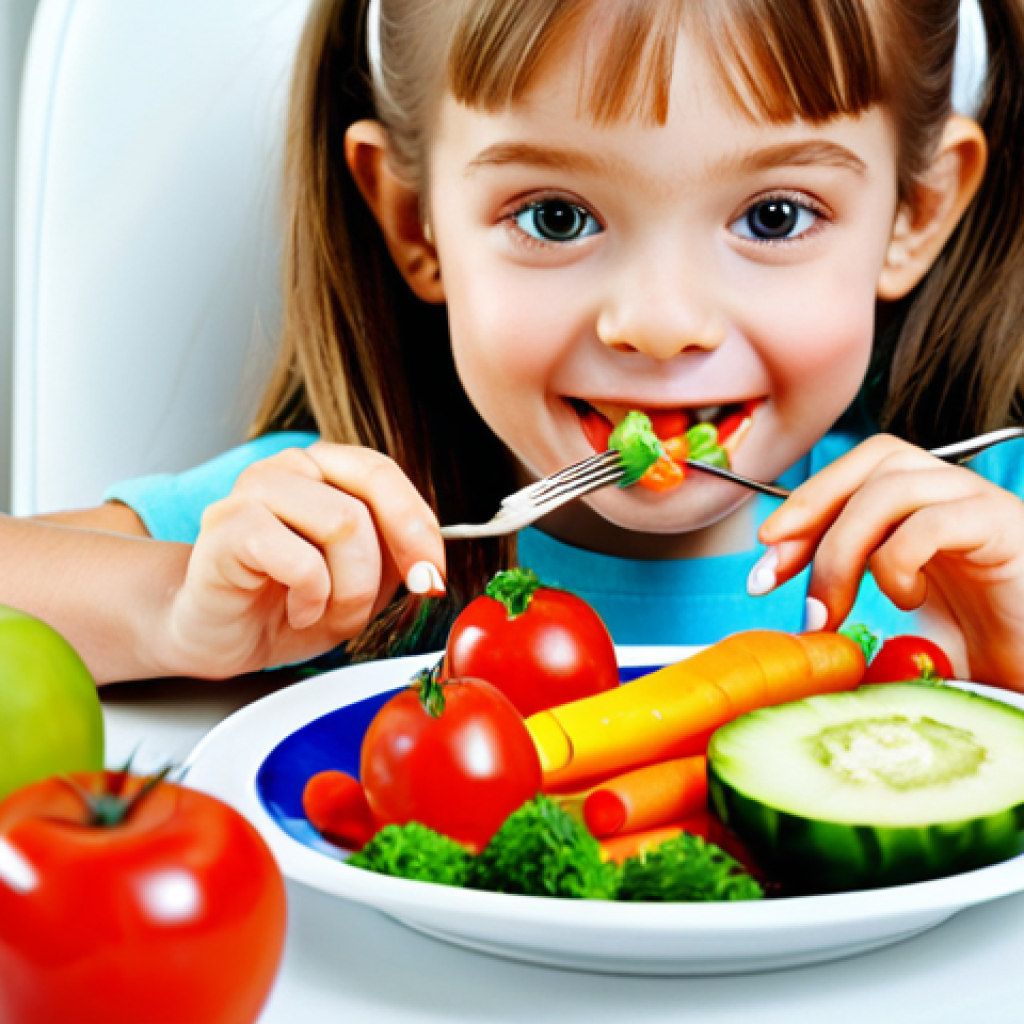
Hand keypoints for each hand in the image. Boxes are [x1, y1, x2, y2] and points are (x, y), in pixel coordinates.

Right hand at [157, 443, 445, 678]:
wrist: (221, 636)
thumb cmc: (287, 602)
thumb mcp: (361, 580)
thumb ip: (395, 557)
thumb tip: (430, 560)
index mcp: (322, 469)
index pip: (383, 473)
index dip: (417, 525)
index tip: (430, 575)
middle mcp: (288, 469)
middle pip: (370, 495)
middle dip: (388, 562)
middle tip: (377, 600)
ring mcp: (252, 491)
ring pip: (344, 523)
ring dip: (349, 587)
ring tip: (321, 608)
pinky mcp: (226, 528)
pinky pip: (301, 559)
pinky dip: (312, 597)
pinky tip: (297, 610)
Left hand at [756, 434, 1023, 690]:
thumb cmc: (990, 653)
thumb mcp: (909, 629)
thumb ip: (859, 611)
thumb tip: (795, 618)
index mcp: (927, 508)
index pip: (856, 473)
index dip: (802, 507)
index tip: (764, 563)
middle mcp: (954, 496)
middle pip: (871, 462)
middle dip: (808, 515)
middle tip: (774, 576)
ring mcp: (981, 506)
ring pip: (891, 487)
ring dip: (842, 548)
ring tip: (832, 608)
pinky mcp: (1007, 528)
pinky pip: (933, 521)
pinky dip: (898, 560)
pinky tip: (906, 600)